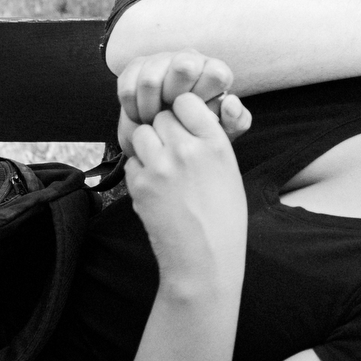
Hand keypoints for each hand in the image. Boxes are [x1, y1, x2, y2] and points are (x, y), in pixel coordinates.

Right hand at [116, 51, 252, 158]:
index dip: (204, 98)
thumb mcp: (222, 132)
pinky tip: (141, 117)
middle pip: (183, 68)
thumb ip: (236, 120)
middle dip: (175, 100)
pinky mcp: (136, 66)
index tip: (197, 114)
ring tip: (155, 122)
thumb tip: (230, 100)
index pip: (216, 74)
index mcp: (215, 72)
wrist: (164, 138)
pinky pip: (128, 87)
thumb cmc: (198, 132)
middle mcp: (190, 58)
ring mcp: (162, 59)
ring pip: (150, 81)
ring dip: (150, 109)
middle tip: (172, 117)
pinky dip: (132, 109)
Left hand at [122, 91, 247, 281]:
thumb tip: (187, 114)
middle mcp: (187, 150)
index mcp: (215, 143)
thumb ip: (208, 139)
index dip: (183, 111)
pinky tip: (156, 187)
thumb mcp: (229, 170)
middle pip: (161, 116)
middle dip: (164, 129)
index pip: (186, 101)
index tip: (185, 124)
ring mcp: (160, 167)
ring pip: (141, 134)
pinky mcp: (139, 185)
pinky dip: (140, 170)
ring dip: (148, 145)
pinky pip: (132, 162)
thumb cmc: (223, 218)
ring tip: (162, 166)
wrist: (205, 259)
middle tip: (173, 150)